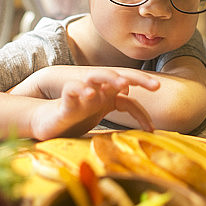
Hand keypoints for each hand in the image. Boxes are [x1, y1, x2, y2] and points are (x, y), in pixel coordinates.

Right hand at [28, 68, 159, 139]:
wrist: (48, 120)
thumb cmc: (77, 117)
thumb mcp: (101, 116)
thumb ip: (117, 114)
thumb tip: (145, 125)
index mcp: (106, 96)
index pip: (129, 95)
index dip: (141, 110)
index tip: (152, 128)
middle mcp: (97, 91)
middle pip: (119, 77)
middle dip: (138, 78)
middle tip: (156, 86)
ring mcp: (82, 94)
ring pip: (96, 77)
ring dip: (111, 78)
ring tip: (124, 85)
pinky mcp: (66, 101)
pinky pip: (72, 89)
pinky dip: (80, 89)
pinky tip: (90, 95)